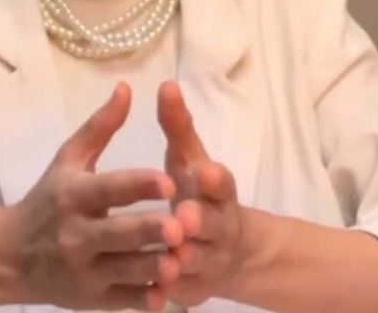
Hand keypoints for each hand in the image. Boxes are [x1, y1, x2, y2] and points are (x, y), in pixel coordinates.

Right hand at [8, 82, 183, 310]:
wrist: (11, 256)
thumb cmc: (47, 200)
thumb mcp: (68, 160)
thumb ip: (101, 127)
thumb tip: (128, 88)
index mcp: (74, 194)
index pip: (109, 188)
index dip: (138, 184)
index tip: (168, 179)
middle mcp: (77, 234)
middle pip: (120, 234)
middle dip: (151, 231)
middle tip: (181, 227)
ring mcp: (85, 270)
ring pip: (127, 271)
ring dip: (157, 267)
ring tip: (184, 258)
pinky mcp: (92, 298)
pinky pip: (124, 301)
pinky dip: (146, 298)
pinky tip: (167, 291)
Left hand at [157, 80, 245, 306]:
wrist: (224, 249)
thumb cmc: (197, 193)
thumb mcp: (189, 159)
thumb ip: (177, 126)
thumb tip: (165, 85)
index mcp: (218, 191)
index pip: (222, 182)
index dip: (215, 178)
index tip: (205, 171)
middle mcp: (219, 226)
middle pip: (213, 225)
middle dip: (199, 222)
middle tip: (183, 218)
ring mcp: (210, 260)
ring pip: (197, 263)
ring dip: (183, 261)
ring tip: (167, 259)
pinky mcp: (195, 289)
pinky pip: (183, 293)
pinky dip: (170, 294)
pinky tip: (153, 293)